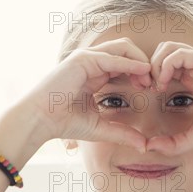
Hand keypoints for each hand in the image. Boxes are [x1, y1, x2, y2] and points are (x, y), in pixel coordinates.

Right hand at [22, 38, 152, 151]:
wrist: (40, 120)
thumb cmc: (64, 123)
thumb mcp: (101, 127)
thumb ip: (123, 133)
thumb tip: (144, 145)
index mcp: (95, 74)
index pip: (124, 63)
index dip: (140, 72)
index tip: (149, 89)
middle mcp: (92, 62)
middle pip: (126, 49)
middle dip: (143, 63)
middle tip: (152, 83)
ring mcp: (87, 58)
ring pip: (122, 47)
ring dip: (139, 60)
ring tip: (147, 79)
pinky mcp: (83, 59)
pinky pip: (112, 57)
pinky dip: (130, 63)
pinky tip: (142, 72)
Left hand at [145, 42, 192, 155]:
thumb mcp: (192, 137)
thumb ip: (171, 144)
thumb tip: (148, 147)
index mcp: (192, 78)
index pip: (164, 63)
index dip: (151, 75)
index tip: (147, 93)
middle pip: (163, 50)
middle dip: (149, 66)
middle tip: (147, 87)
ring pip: (168, 47)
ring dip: (155, 64)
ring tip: (156, 85)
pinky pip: (179, 54)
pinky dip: (165, 66)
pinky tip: (164, 84)